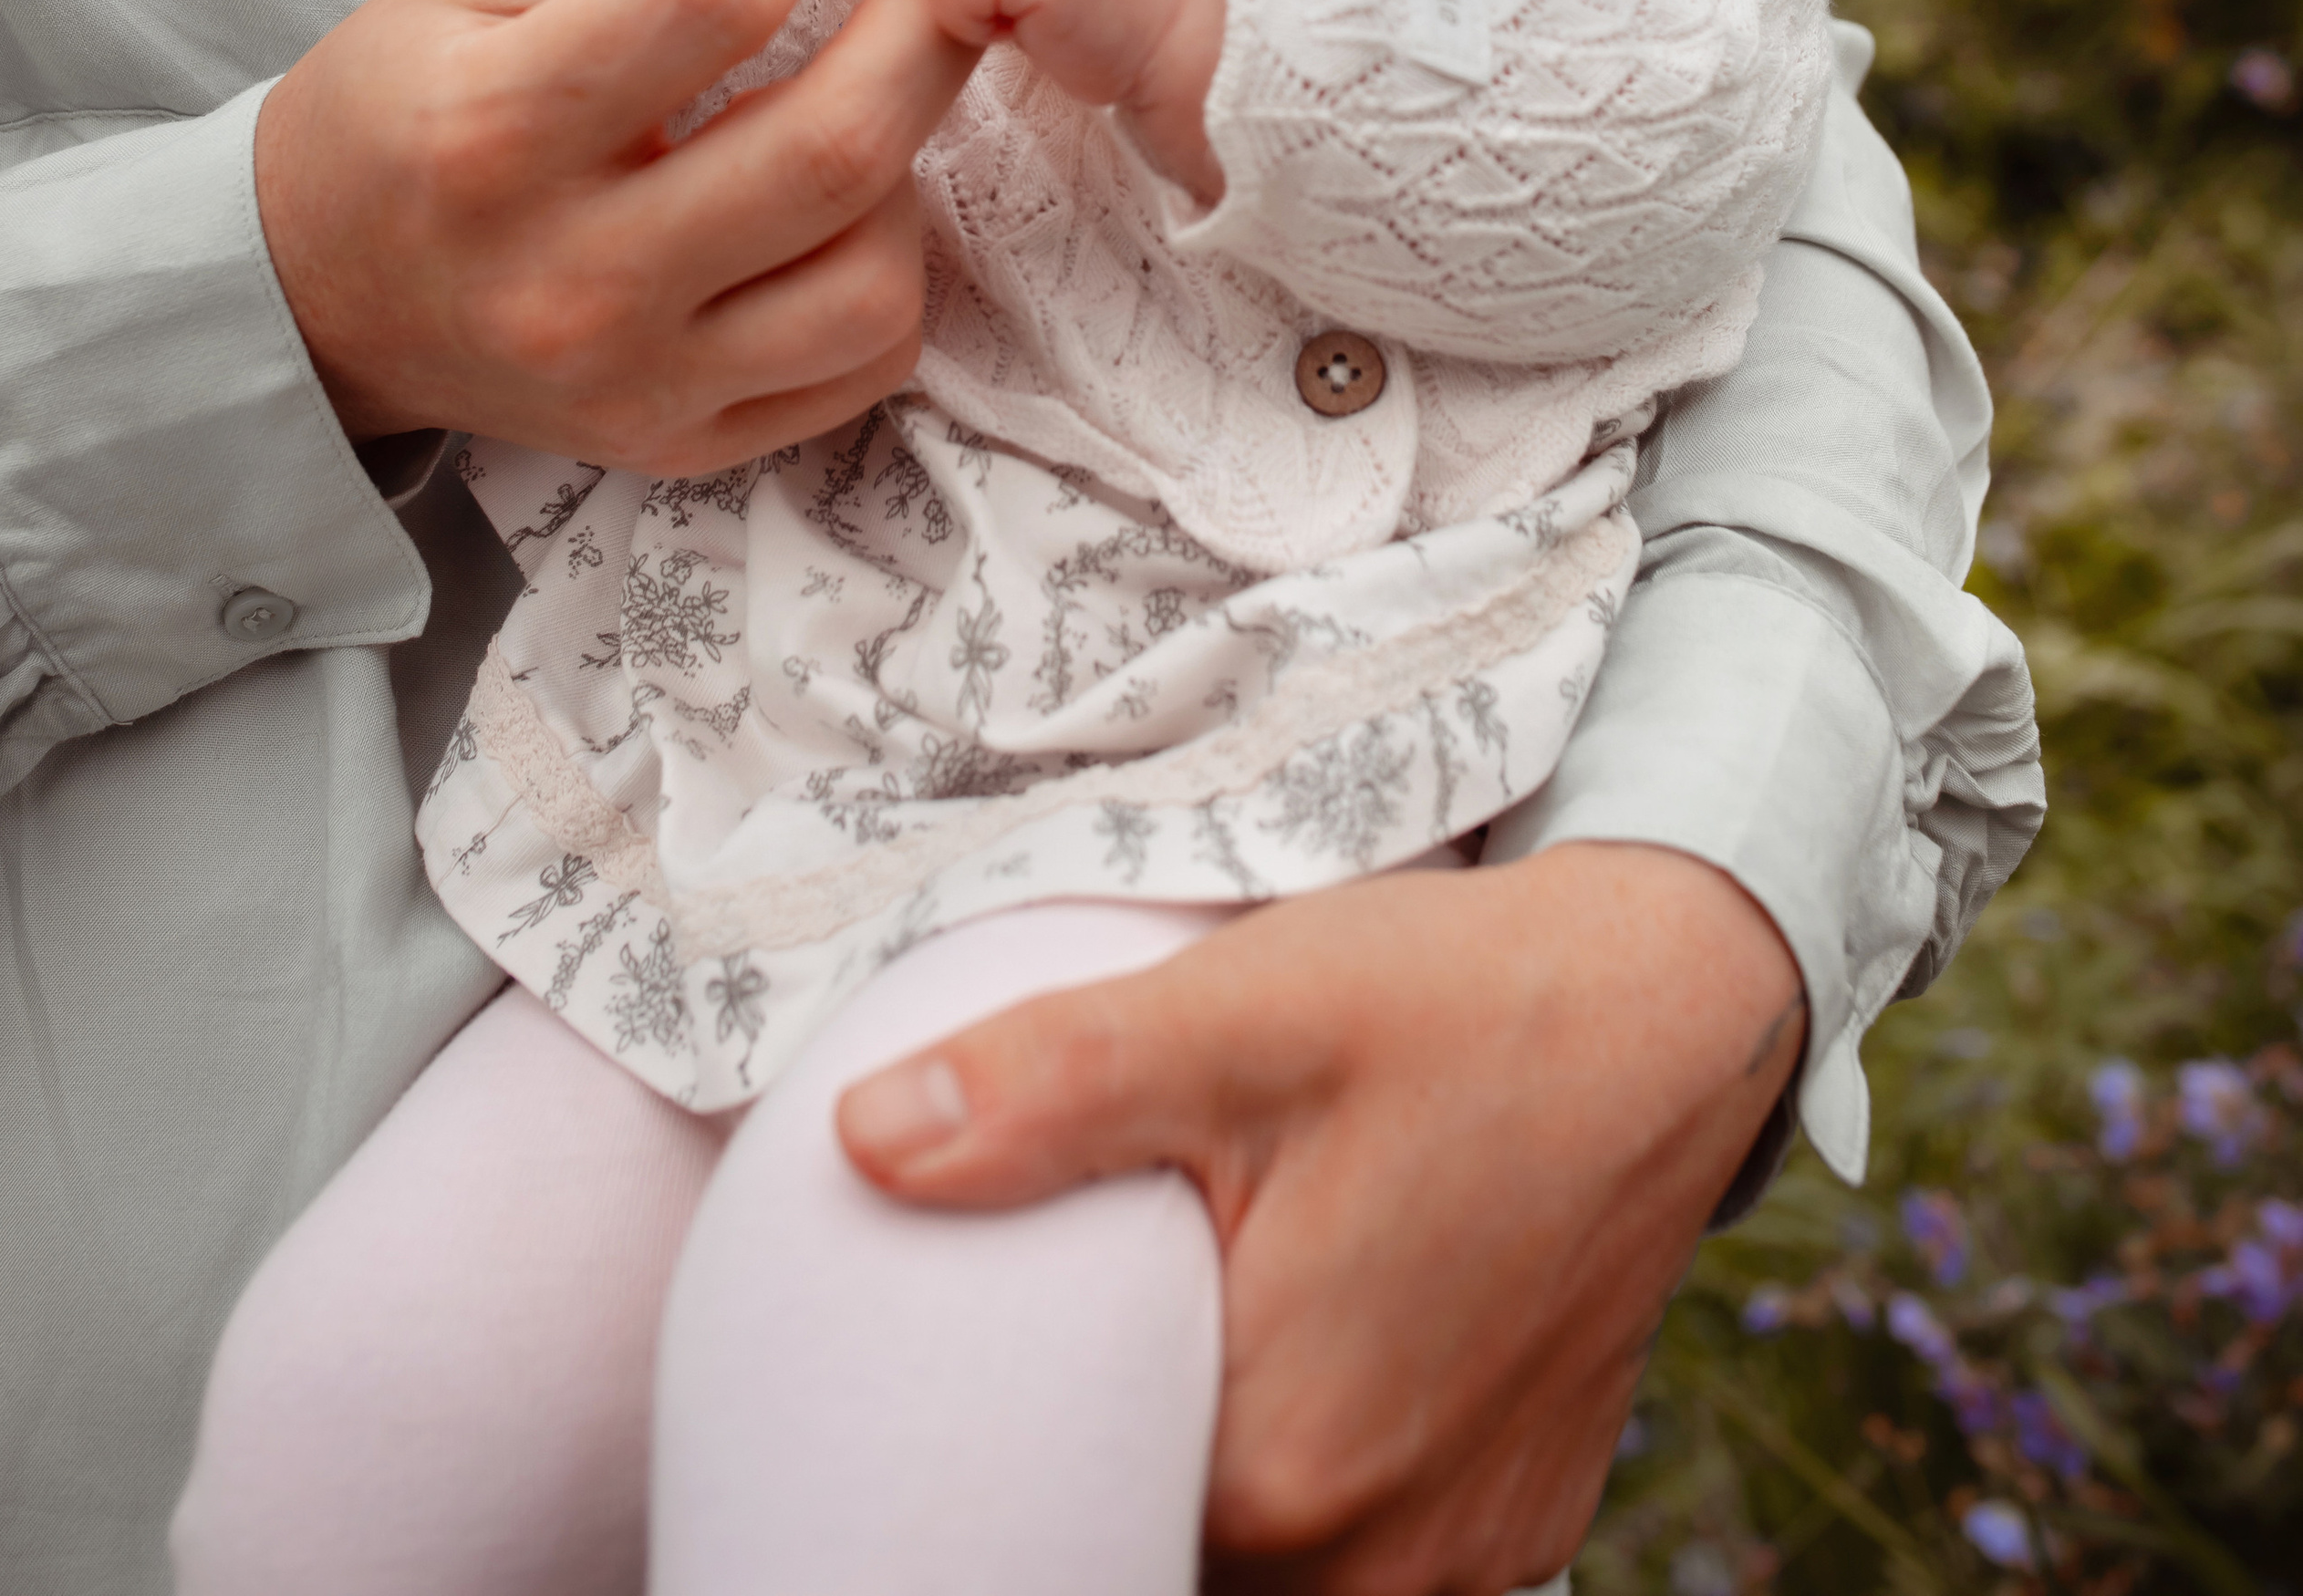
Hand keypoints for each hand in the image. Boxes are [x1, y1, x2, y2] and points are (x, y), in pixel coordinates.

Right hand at [256, 0, 977, 471]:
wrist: (314, 299)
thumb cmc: (401, 109)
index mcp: (491, 130)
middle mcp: (568, 276)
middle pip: (831, 142)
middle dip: (925, 22)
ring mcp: (632, 379)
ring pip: (872, 277)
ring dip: (912, 163)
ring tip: (877, 98)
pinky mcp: (680, 445)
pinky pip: (863, 361)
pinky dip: (889, 271)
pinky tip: (848, 206)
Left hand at [837, 844, 1806, 1593]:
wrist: (1676, 999)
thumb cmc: (1458, 1000)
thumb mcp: (1239, 1009)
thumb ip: (1047, 1089)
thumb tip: (862, 1144)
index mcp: (1282, 1466)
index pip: (1068, 1530)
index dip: (1007, 1473)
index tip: (983, 1393)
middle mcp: (1383, 1560)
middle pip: (1170, 1560)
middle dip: (1108, 1477)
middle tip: (1079, 1347)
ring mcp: (1468, 1557)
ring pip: (1277, 1575)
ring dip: (1214, 1482)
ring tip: (1186, 1343)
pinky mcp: (1522, 1521)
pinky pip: (1375, 1556)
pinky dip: (1320, 1483)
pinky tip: (1307, 1352)